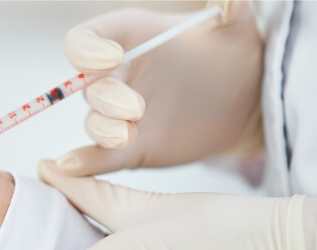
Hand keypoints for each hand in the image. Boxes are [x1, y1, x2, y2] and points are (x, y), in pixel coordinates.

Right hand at [57, 1, 263, 175]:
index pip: (83, 41)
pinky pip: (99, 157)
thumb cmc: (231, 54)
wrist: (246, 99)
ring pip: (93, 122)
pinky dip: (83, 163)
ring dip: (102, 129)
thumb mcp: (235, 28)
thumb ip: (230, 9)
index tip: (113, 57)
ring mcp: (120, 114)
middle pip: (86, 86)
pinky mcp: (131, 147)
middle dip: (106, 98)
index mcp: (126, 40)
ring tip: (128, 135)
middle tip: (137, 108)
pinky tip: (70, 167)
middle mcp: (115, 77)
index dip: (87, 50)